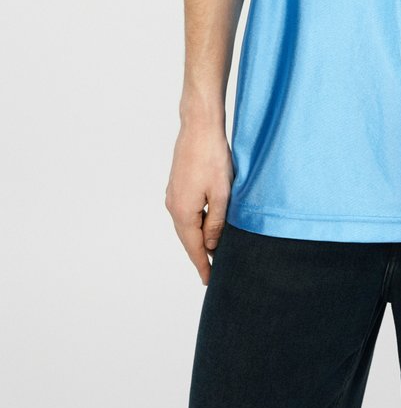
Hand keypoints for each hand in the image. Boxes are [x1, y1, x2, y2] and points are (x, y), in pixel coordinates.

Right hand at [164, 122, 232, 285]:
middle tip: (212, 271)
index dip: (202, 264)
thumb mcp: (221, 193)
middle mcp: (173, 205)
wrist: (199, 127)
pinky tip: (206, 223)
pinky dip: (196, 222)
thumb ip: (216, 223)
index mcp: (183, 212)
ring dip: (198, 237)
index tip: (209, 280)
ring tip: (212, 249)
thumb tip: (210, 245)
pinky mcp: (177, 184)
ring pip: (187, 224)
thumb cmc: (212, 157)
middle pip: (187, 238)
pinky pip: (186, 211)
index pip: (193, 247)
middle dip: (199, 254)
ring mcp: (172, 194)